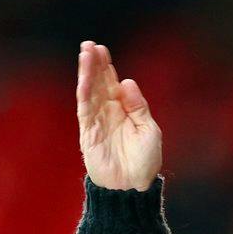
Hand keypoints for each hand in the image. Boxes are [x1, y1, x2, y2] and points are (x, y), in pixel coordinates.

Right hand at [77, 40, 161, 191]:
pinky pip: (85, 109)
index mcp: (124, 111)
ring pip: (89, 93)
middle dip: (94, 65)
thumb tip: (126, 82)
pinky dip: (83, 92)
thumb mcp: (149, 130)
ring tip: (84, 54)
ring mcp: (97, 123)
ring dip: (86, 74)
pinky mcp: (89, 134)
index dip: (107, 68)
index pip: (112, 84)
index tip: (102, 50)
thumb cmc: (145, 162)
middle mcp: (108, 114)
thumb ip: (138, 107)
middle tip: (90, 45)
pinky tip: (83, 78)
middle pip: (98, 84)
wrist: (133, 187)